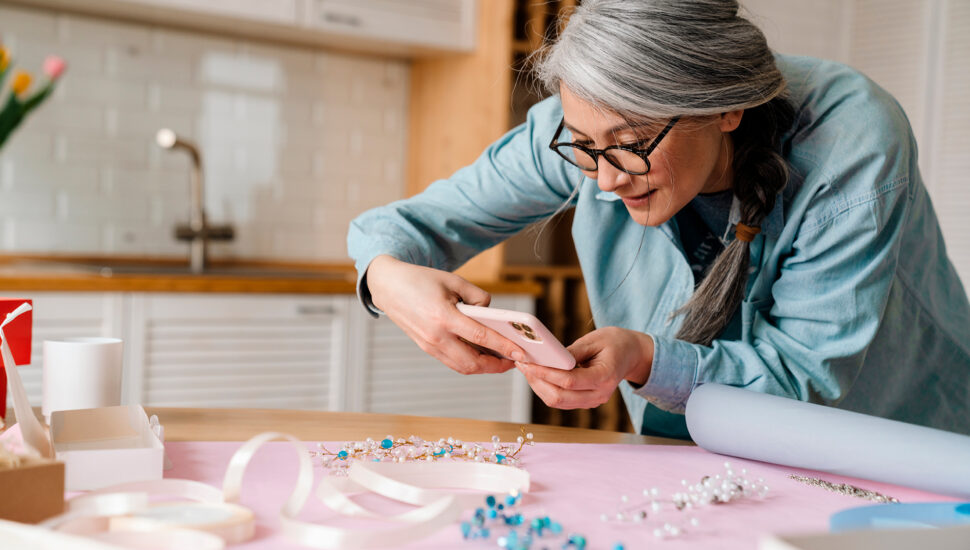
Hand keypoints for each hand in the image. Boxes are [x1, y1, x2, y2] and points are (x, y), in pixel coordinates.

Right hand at [366, 255, 526, 374]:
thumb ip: (477, 297)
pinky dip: (469, 363)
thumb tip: (491, 314)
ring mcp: (429, 345)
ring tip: (501, 361)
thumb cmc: (420, 280)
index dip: (504, 347)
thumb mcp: (453, 280)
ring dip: (484, 368)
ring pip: (462, 367)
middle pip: (472, 362)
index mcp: (443, 316)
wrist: (389, 286)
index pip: (481, 337)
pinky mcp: (426, 348)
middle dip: (497, 366)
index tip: (521, 352)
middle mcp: (435, 336)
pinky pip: (452, 362)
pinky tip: (482, 356)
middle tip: (514, 361)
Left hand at [516, 327, 652, 408]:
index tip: (529, 362)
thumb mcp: (595, 340)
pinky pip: (561, 400)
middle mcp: (599, 395)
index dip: (546, 373)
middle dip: (537, 381)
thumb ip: (572, 352)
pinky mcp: (585, 401)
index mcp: (605, 377)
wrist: (631, 355)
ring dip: (538, 386)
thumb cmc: (615, 343)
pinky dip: (545, 388)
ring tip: (525, 367)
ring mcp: (592, 401)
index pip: (569, 381)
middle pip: (560, 397)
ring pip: (557, 402)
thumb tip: (548, 358)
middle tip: (522, 364)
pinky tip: (536, 374)